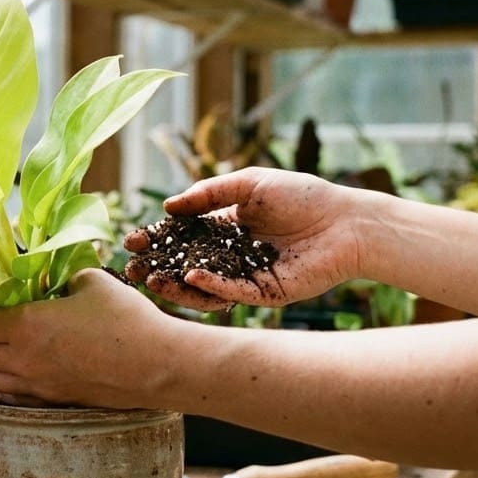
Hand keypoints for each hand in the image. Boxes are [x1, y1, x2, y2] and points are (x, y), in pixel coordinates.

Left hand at [0, 269, 172, 407]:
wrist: (158, 366)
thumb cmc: (127, 319)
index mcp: (26, 326)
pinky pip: (8, 393)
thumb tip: (47, 275)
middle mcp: (23, 360)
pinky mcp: (52, 400)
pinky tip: (0, 369)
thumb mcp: (90, 280)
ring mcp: (36, 385)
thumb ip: (59, 276)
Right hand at [125, 167, 363, 309]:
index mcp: (226, 228)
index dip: (157, 240)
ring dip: (175, 285)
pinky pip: (231, 292)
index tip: (131, 242)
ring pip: (203, 287)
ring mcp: (246, 276)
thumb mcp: (249, 184)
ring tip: (153, 279)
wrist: (347, 221)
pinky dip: (209, 286)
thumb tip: (168, 207)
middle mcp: (232, 255)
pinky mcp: (264, 292)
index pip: (182, 237)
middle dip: (157, 268)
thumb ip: (208, 194)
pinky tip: (191, 276)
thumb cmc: (303, 195)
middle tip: (132, 269)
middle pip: (185, 265)